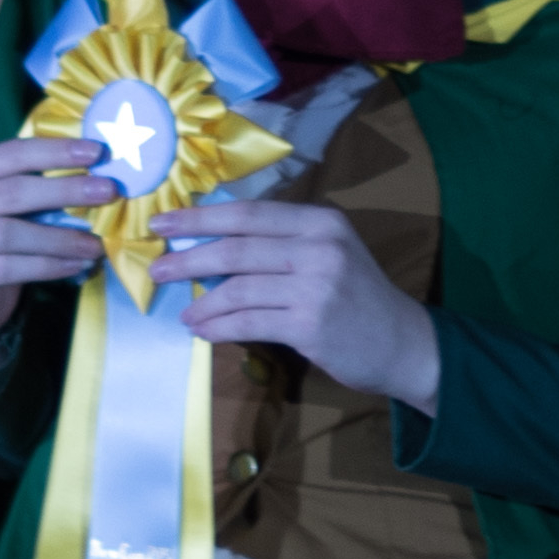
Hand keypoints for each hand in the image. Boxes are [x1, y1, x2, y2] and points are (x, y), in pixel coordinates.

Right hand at [0, 132, 109, 359]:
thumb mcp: (12, 208)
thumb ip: (40, 188)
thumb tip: (100, 174)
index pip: (10, 154)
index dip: (54, 151)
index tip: (97, 152)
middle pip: (11, 192)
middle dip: (64, 190)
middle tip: (107, 191)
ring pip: (8, 234)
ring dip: (59, 238)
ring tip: (96, 245)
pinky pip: (7, 269)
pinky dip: (47, 267)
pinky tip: (76, 266)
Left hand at [157, 198, 439, 408]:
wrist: (402, 343)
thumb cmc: (356, 298)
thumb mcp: (329, 253)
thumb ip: (282, 243)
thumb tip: (211, 242)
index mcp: (320, 221)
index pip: (248, 214)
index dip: (199, 217)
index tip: (161, 223)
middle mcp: (320, 246)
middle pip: (237, 247)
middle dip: (189, 257)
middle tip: (157, 268)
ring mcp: (317, 285)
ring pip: (239, 287)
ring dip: (203, 302)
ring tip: (184, 313)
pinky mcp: (311, 323)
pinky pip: (249, 321)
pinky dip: (219, 327)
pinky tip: (204, 331)